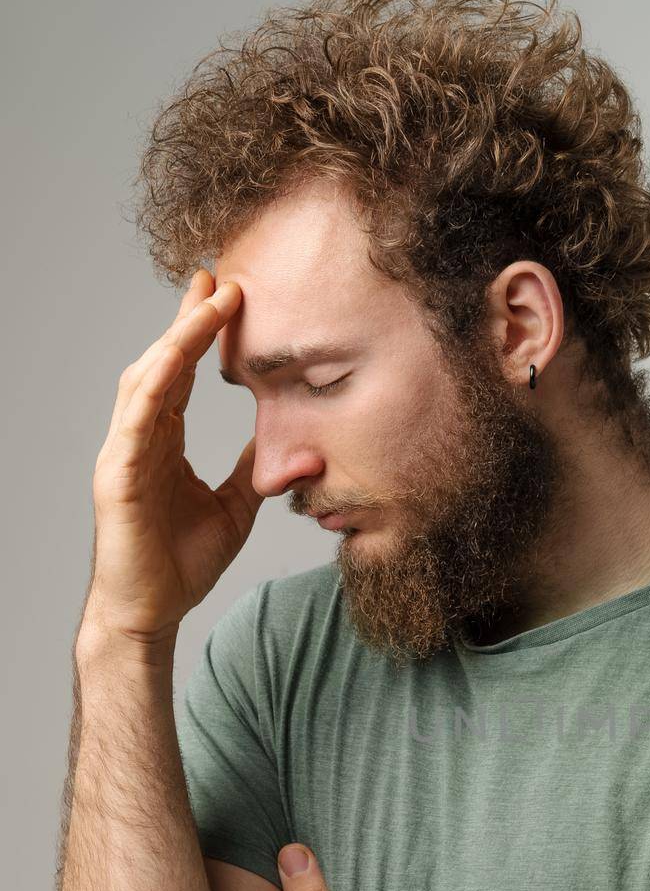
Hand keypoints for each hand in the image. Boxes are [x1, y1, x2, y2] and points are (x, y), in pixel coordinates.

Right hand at [81, 268, 262, 648]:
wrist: (150, 613)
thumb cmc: (181, 564)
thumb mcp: (234, 508)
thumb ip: (254, 473)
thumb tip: (292, 446)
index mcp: (161, 443)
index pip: (181, 376)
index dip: (201, 335)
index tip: (229, 296)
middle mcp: (138, 439)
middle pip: (162, 363)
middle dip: (188, 319)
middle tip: (218, 277)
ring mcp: (123, 453)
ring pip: (147, 379)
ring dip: (176, 338)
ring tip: (208, 302)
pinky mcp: (116, 475)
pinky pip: (135, 419)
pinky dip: (155, 383)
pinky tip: (174, 356)